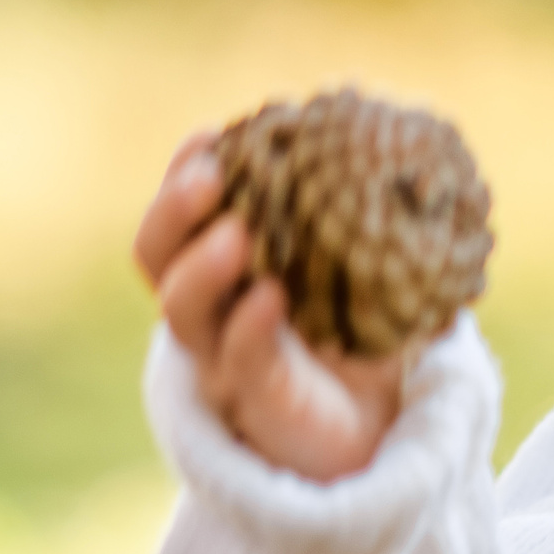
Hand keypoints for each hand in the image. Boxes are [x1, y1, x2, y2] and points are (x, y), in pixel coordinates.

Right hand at [135, 133, 404, 481]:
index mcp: (227, 269)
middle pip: (159, 259)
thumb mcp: (370, 263)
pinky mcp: (259, 402)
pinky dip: (250, 328)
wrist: (387, 426)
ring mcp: (226, 358)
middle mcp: (212, 311)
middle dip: (174, 212)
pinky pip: (241, 362)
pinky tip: (269, 297)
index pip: (182, 218)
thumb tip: (394, 127)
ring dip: (203, 268)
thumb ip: (370, 209)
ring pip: (186, 313)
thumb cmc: (368, 333)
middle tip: (209, 176)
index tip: (210, 136)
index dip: (182, 176)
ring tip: (237, 234)